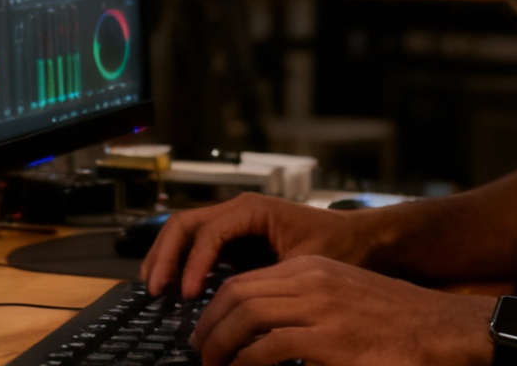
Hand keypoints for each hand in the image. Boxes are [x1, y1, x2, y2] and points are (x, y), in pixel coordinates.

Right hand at [142, 193, 385, 298]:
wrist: (363, 239)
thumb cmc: (341, 247)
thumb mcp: (306, 266)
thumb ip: (270, 282)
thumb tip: (239, 306)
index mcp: (254, 209)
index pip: (209, 232)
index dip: (193, 264)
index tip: (187, 294)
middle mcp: (239, 209)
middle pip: (184, 223)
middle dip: (165, 255)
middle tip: (155, 289)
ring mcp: (234, 222)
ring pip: (185, 230)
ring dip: (165, 256)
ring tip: (154, 286)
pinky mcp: (235, 239)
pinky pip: (197, 243)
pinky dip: (180, 261)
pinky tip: (174, 286)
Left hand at [190, 256, 496, 365]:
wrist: (444, 330)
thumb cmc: (397, 322)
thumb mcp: (342, 302)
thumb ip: (304, 311)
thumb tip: (263, 337)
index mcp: (312, 269)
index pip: (245, 282)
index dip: (215, 310)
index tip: (206, 334)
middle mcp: (311, 281)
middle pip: (237, 295)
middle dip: (209, 327)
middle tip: (201, 354)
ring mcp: (321, 309)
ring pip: (247, 316)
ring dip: (220, 345)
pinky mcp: (331, 340)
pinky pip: (269, 348)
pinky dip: (246, 363)